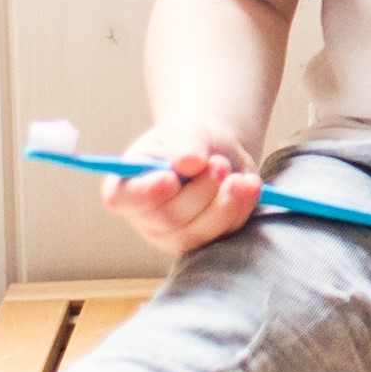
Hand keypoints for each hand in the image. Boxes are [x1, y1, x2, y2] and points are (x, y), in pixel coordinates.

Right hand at [104, 120, 265, 256]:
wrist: (217, 153)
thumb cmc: (192, 141)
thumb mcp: (188, 130)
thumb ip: (187, 143)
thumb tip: (189, 162)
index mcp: (128, 185)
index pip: (122, 198)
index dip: (145, 193)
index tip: (170, 178)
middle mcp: (146, 217)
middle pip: (167, 217)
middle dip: (199, 191)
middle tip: (219, 163)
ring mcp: (175, 235)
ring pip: (198, 232)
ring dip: (224, 202)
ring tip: (237, 175)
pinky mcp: (205, 241)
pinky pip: (225, 232)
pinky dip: (241, 207)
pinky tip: (248, 184)